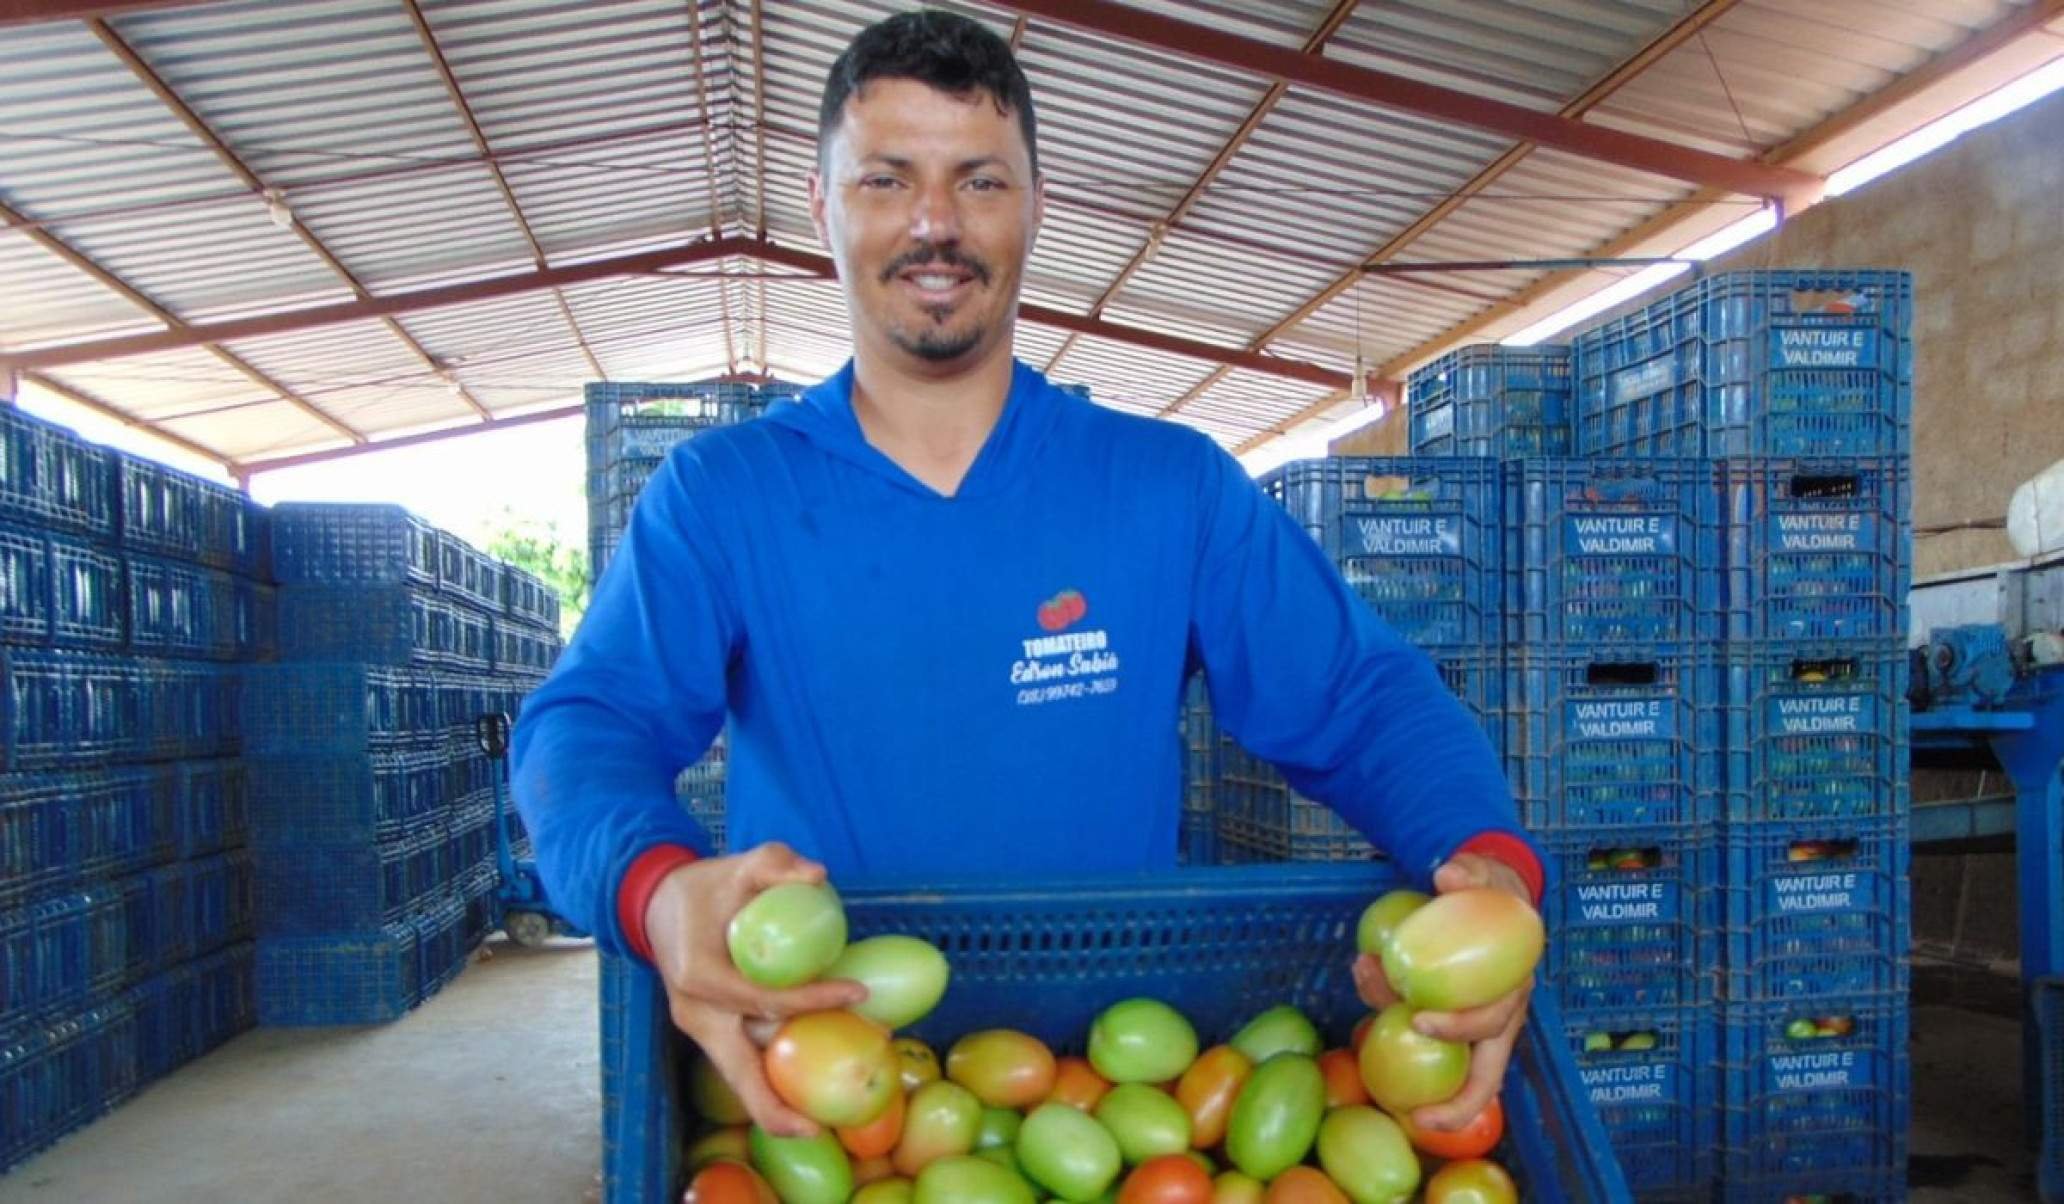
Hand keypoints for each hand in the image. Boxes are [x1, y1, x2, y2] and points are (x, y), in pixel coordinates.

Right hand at [644, 842, 865, 1136]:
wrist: (657, 902)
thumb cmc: (704, 885)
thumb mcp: (738, 863)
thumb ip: (775, 862)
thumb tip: (818, 875)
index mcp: (699, 974)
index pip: (762, 999)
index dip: (812, 1001)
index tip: (858, 993)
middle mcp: (694, 1011)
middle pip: (737, 1072)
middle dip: (774, 1107)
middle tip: (819, 1126)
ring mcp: (698, 1026)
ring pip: (740, 1074)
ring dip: (778, 1097)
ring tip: (825, 1114)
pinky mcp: (707, 1031)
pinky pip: (742, 1059)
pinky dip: (773, 1076)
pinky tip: (810, 1086)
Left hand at [1351, 852, 1536, 1131]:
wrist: (1492, 893)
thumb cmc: (1494, 891)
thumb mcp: (1490, 876)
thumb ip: (1474, 873)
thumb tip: (1447, 877)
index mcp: (1512, 991)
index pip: (1492, 1024)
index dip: (1460, 1030)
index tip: (1420, 1019)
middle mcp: (1497, 1016)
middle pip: (1482, 1071)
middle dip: (1449, 1096)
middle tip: (1406, 1099)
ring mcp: (1472, 1021)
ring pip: (1444, 1055)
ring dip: (1395, 1031)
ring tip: (1363, 978)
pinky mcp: (1446, 1012)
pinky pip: (1418, 1023)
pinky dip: (1386, 1003)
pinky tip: (1362, 973)